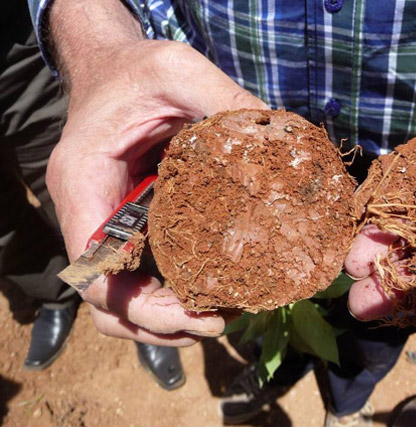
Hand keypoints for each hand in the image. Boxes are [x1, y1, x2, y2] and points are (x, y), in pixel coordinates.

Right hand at [48, 39, 267, 344]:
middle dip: (162, 324)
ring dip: (168, 320)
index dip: (142, 308)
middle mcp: (89, 214)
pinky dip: (174, 295)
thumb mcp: (176, 69)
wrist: (113, 67)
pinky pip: (145, 275)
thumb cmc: (136, 69)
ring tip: (223, 315)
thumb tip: (284, 145)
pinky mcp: (133, 226)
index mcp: (84, 184)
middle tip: (221, 321)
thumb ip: (223, 99)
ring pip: (124, 301)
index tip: (200, 313)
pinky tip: (217, 290)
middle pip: (109, 303)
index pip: (94, 273)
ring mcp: (109, 226)